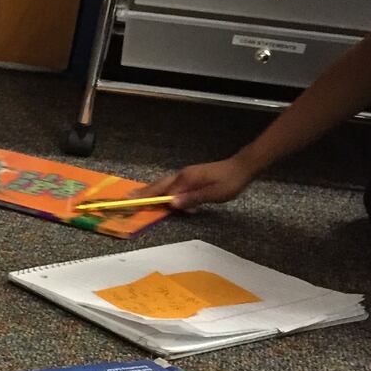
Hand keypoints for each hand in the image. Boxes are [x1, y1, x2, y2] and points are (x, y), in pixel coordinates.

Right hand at [138, 157, 256, 210]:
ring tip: (138, 196)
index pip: (164, 192)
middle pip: (159, 185)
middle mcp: (182, 175)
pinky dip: (163, 189)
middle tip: (128, 198)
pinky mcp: (191, 176)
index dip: (149, 199)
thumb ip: (192, 199)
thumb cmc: (230, 181)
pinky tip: (162, 194)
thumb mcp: (213, 193)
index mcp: (186, 180)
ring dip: (152, 191)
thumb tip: (172, 204)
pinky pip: (172, 184)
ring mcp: (186, 175)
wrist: (242, 167)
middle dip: (144, 192)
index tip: (133, 202)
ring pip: (164, 184)